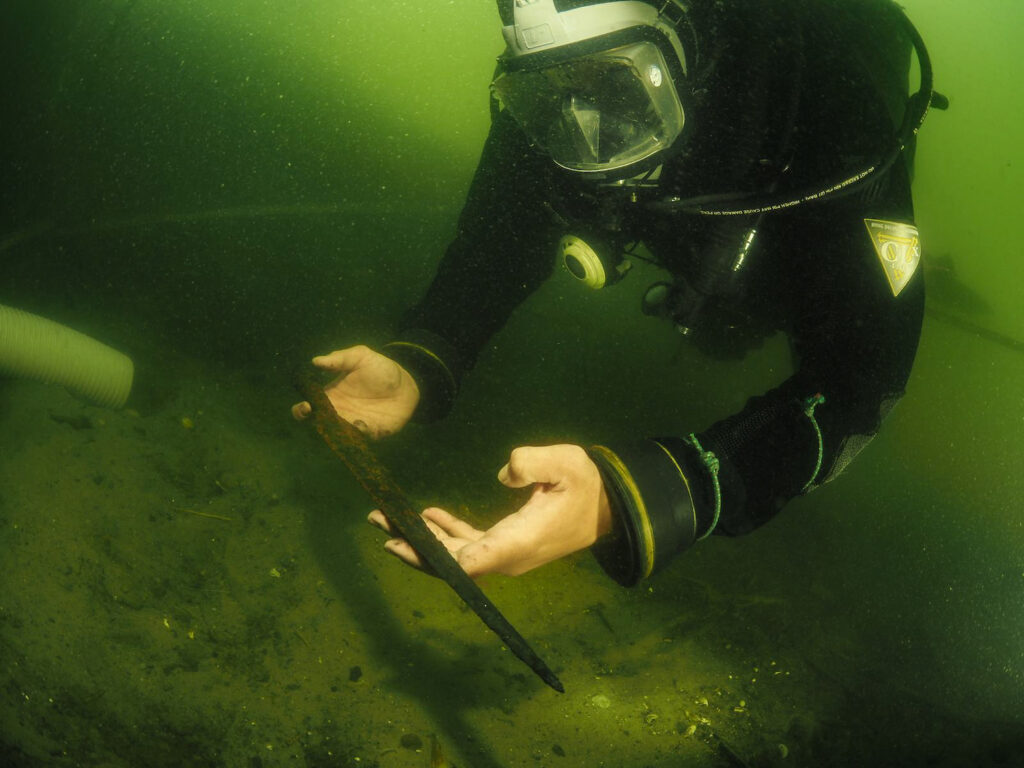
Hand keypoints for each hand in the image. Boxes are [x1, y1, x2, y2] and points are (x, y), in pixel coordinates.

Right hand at [291, 345, 418, 438]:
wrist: (405, 383)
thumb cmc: (378, 369)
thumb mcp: (359, 357)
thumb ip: (339, 358)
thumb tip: (315, 361)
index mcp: (330, 397)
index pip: (307, 409)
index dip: (301, 410)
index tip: (306, 406)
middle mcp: (339, 415)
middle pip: (319, 427)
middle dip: (317, 426)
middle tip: (323, 418)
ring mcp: (355, 425)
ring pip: (340, 435)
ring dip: (340, 432)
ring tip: (346, 420)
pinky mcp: (374, 432)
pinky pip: (365, 437)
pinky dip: (363, 433)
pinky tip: (364, 424)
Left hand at [368, 444, 612, 576]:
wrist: (606, 506)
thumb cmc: (586, 483)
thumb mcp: (567, 462)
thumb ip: (535, 462)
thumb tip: (506, 472)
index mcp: (518, 541)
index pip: (472, 560)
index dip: (437, 557)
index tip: (405, 545)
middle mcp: (507, 556)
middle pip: (452, 562)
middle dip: (414, 546)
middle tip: (379, 523)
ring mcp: (505, 553)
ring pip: (456, 556)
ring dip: (422, 539)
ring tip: (386, 520)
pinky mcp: (506, 544)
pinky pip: (469, 546)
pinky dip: (445, 534)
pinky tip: (427, 515)